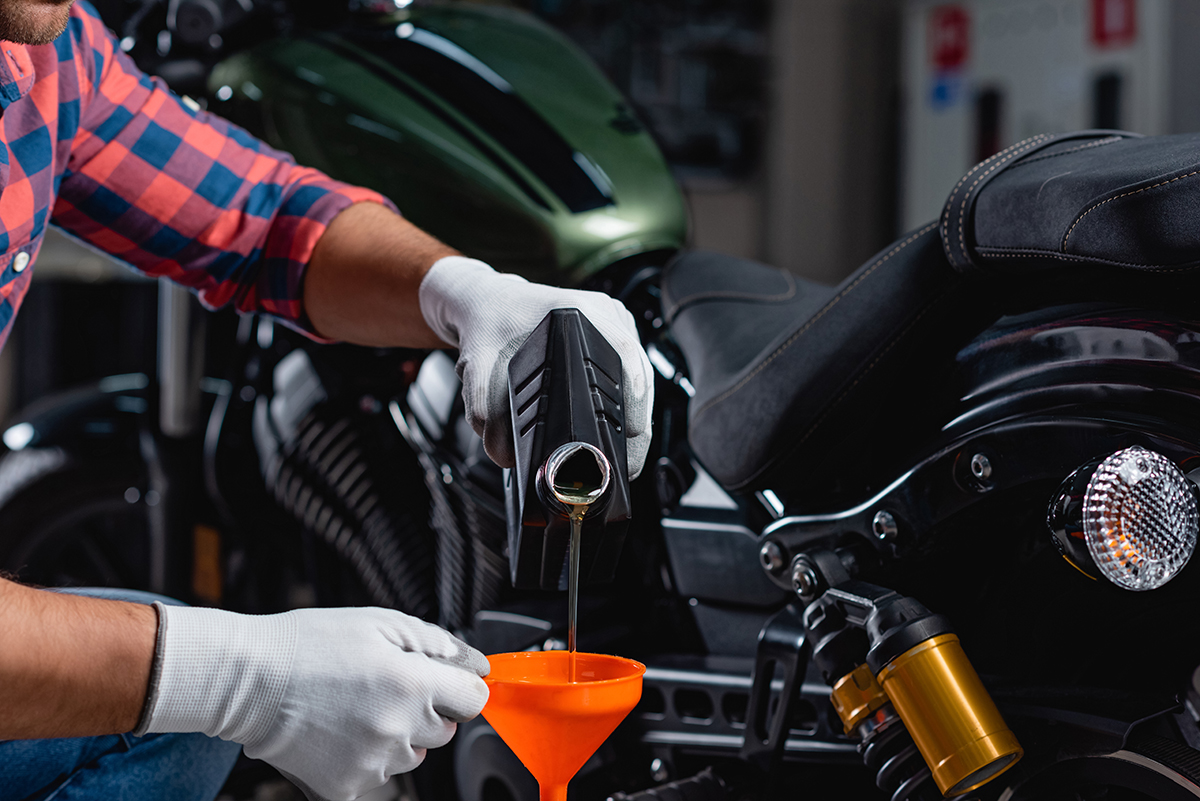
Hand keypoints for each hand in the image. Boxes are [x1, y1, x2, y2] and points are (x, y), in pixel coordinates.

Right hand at [142, 605, 488, 800]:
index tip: (444, 680)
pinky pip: (379, 774)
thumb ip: (439, 643)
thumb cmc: (311, 645)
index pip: (474, 700)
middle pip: (444, 729)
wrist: (248, 681)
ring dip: (398, 733)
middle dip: (426, 708)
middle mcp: (398, 729)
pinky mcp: (346, 787)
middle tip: (385, 686)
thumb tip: (479, 664)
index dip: (460, 686)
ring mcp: (373, 763)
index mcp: (412, 684)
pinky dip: (367, 755)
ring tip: (357, 706)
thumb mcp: (381, 623)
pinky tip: (341, 730)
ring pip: (412, 754)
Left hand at [419, 256, 653, 476]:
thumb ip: (487, 416)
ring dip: (634, 412)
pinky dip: (626, 396)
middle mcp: (599, 310)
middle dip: (636, 424)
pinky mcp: (611, 328)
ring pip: (639, 372)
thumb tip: (508, 457)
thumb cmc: (486, 330)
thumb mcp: (477, 373)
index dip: (633, 406)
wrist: (486, 304)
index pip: (624, 358)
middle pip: (639, 372)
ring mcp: (610, 317)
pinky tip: (616, 420)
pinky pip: (630, 366)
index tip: (630, 441)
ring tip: (624, 449)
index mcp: (575, 311)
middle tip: (627, 463)